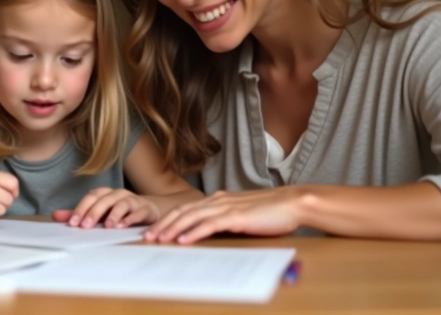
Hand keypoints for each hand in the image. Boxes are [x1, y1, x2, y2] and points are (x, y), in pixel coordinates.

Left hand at [62, 188, 160, 228]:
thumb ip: (79, 214)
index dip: (81, 208)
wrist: (148, 209)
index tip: (73, 223)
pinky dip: (132, 218)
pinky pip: (139, 212)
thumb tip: (56, 215)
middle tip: (86, 226)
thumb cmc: (119, 212)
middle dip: (94, 212)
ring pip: (122, 203)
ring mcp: (133, 200)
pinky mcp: (145, 209)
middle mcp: (118, 194)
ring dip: (114, 214)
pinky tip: (125, 226)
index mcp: (105, 194)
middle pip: (105, 199)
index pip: (91, 197)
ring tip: (108, 226)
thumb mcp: (99, 213)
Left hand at [144, 187, 303, 243]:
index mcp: (218, 199)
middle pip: (183, 211)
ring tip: (160, 239)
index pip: (187, 208)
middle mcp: (218, 200)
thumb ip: (226, 218)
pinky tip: (183, 240)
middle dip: (164, 224)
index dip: (169, 219)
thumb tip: (212, 229)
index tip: (155, 230)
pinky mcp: (236, 216)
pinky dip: (194, 232)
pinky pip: (209, 225)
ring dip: (173, 228)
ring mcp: (226, 207)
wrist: (292, 203)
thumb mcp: (242, 213)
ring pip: (192, 217)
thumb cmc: (271, 211)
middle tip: (148, 236)